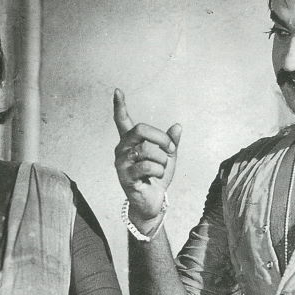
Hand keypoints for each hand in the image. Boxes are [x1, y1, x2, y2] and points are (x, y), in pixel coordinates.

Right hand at [113, 88, 181, 226]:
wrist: (152, 203)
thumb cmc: (157, 179)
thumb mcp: (168, 158)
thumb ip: (171, 142)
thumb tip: (177, 126)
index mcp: (130, 142)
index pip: (122, 120)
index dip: (119, 106)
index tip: (117, 91)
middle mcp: (122, 149)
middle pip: (140, 130)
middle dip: (161, 138)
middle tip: (171, 149)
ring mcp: (121, 163)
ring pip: (148, 151)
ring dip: (162, 161)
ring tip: (161, 170)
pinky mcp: (125, 177)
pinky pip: (148, 167)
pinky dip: (159, 172)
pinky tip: (155, 179)